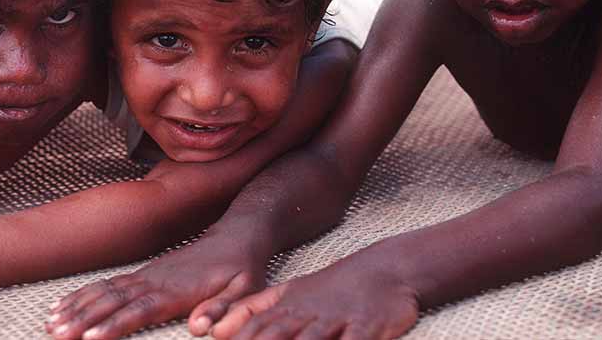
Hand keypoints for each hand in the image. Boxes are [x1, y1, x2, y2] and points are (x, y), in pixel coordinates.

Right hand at [45, 235, 266, 339]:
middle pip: (113, 302)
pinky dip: (83, 295)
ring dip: (77, 308)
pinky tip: (64, 305)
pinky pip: (107, 284)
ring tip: (51, 324)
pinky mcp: (143, 273)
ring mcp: (146, 275)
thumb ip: (222, 308)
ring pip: (104, 292)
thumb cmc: (242, 268)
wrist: (237, 235)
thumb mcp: (244, 289)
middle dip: (83, 320)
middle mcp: (155, 281)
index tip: (89, 339)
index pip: (140, 311)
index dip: (114, 326)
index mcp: (177, 291)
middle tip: (55, 335)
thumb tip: (200, 328)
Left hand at [211, 255, 418, 339]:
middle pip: (276, 337)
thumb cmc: (332, 289)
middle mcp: (308, 314)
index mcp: (288, 307)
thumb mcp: (290, 293)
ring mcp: (338, 320)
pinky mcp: (368, 327)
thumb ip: (252, 311)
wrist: (386, 267)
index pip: (254, 329)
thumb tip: (215, 332)